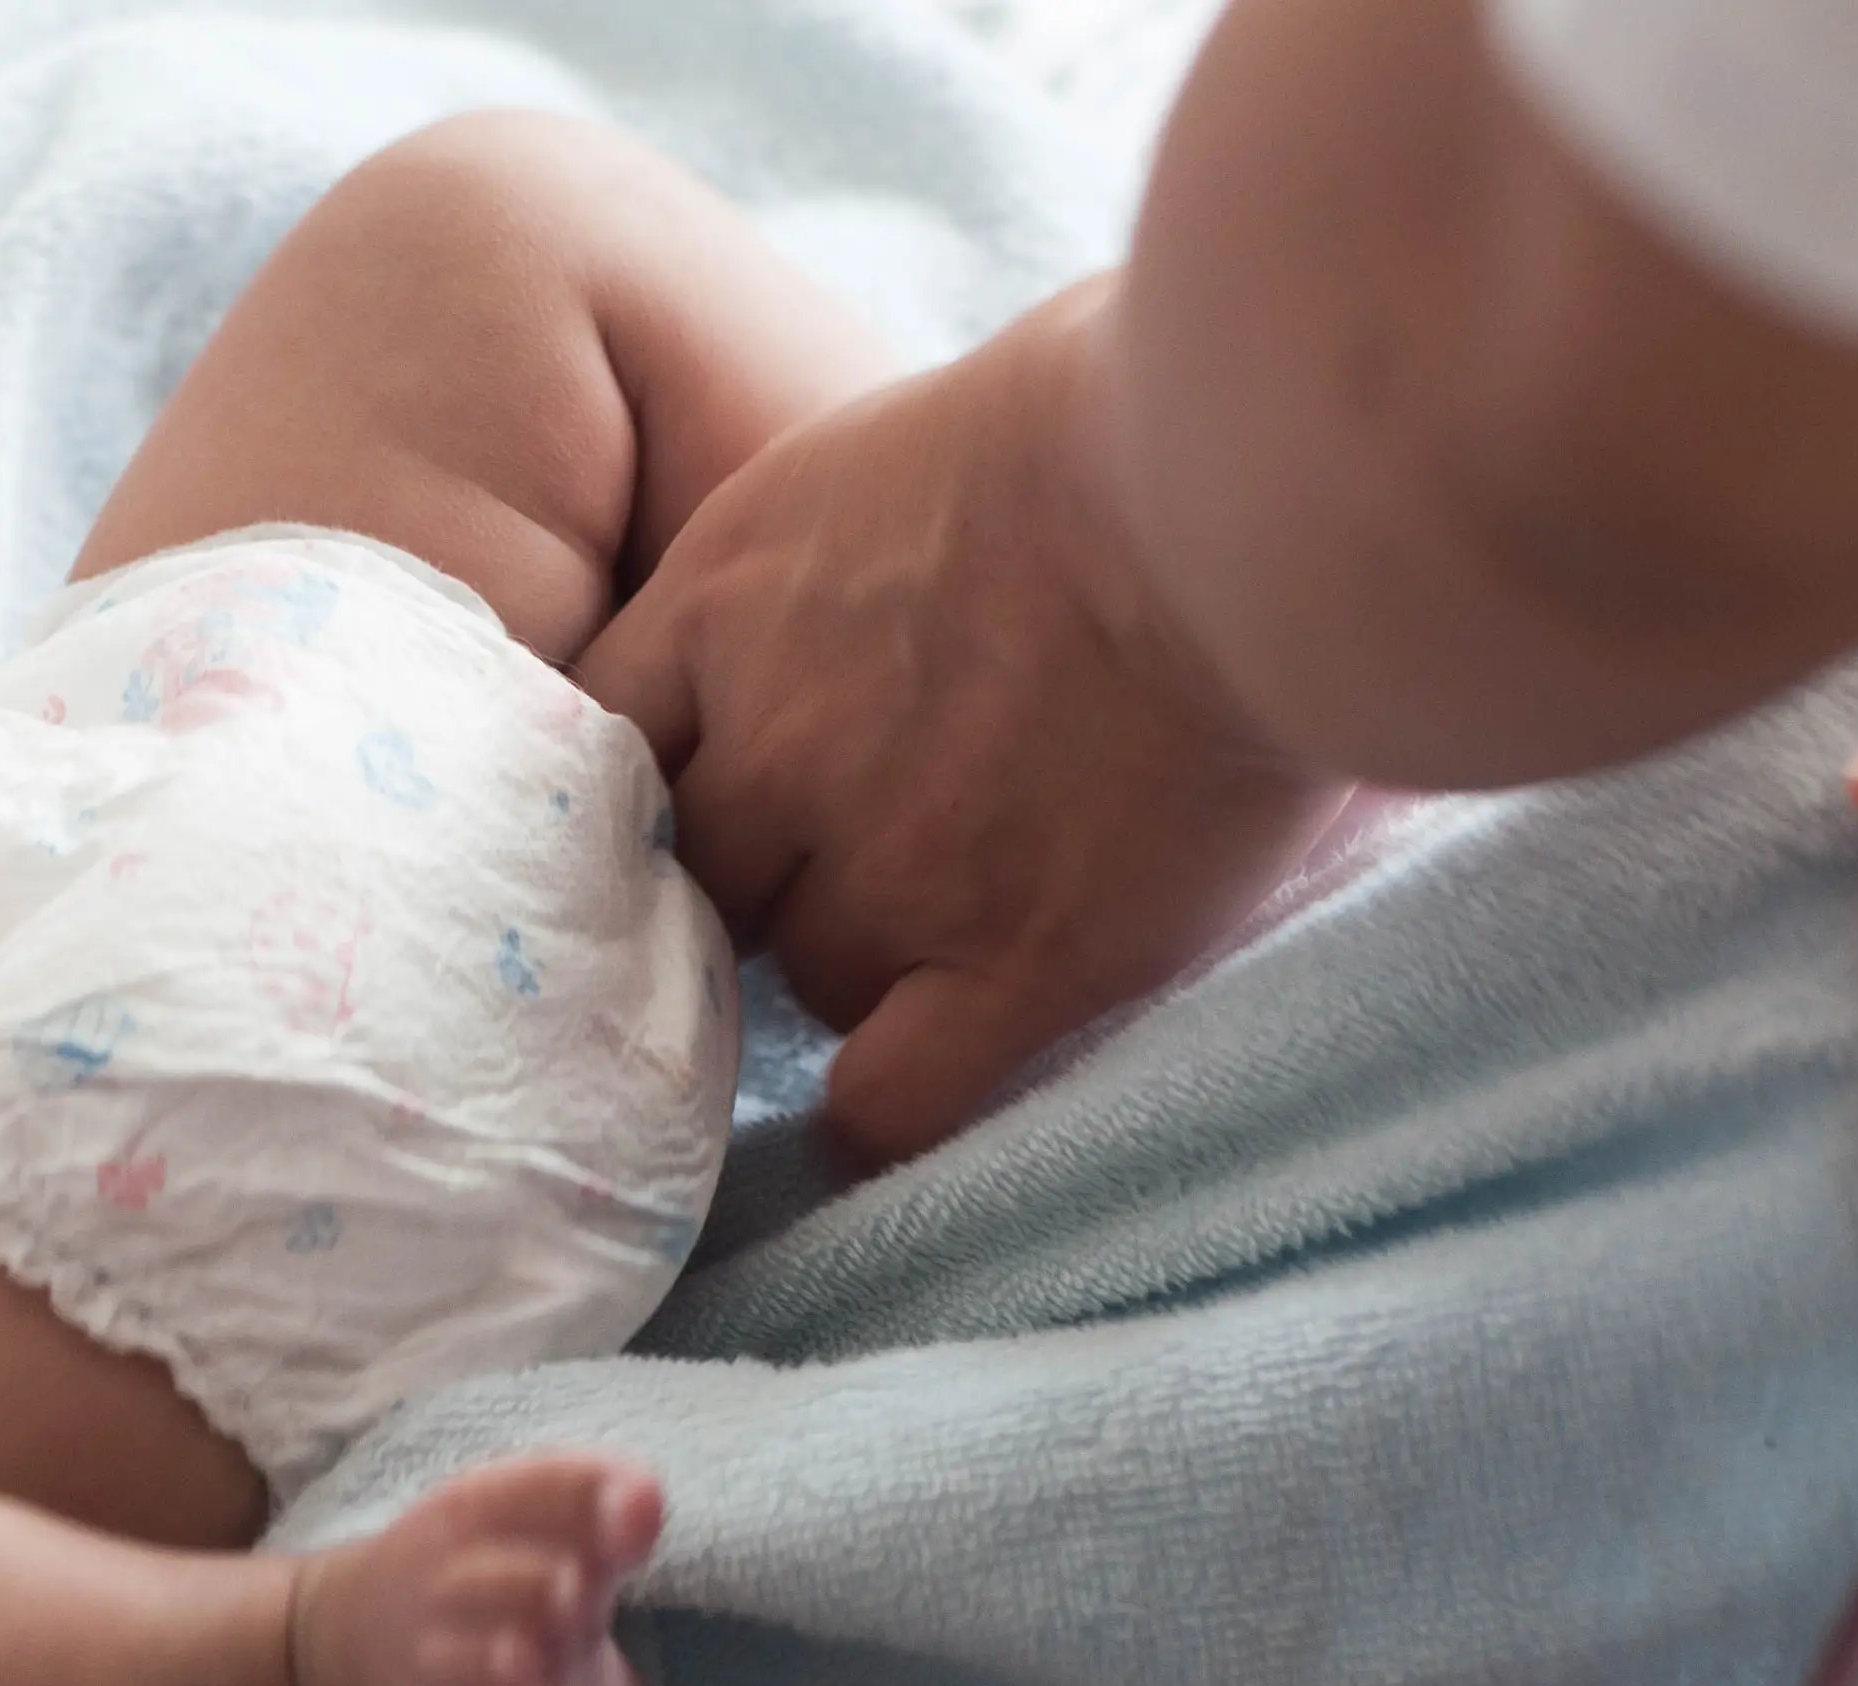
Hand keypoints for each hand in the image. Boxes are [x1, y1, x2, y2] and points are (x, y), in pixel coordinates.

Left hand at [577, 279, 1341, 1168]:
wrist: (1257, 474)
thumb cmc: (1131, 407)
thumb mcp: (901, 444)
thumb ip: (835, 559)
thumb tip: (858, 600)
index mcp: (729, 598)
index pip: (599, 743)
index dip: (654, 787)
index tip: (703, 804)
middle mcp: (776, 746)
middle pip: (700, 876)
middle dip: (767, 876)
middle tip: (865, 852)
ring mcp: (889, 866)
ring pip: (803, 982)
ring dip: (863, 967)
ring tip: (975, 904)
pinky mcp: (1016, 961)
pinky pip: (890, 1099)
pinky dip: (893, 1105)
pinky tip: (932, 1069)